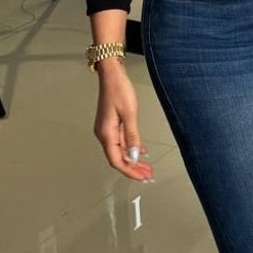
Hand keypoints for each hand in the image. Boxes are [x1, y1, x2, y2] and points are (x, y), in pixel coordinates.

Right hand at [93, 65, 153, 180]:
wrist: (112, 75)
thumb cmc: (118, 90)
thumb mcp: (129, 114)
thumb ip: (132, 136)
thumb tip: (133, 155)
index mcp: (106, 133)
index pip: (116, 160)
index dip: (129, 171)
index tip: (142, 177)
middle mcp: (104, 134)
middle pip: (118, 158)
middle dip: (133, 168)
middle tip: (148, 175)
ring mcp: (107, 129)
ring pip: (120, 151)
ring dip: (133, 159)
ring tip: (146, 166)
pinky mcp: (111, 124)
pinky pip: (121, 141)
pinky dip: (131, 148)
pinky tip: (140, 152)